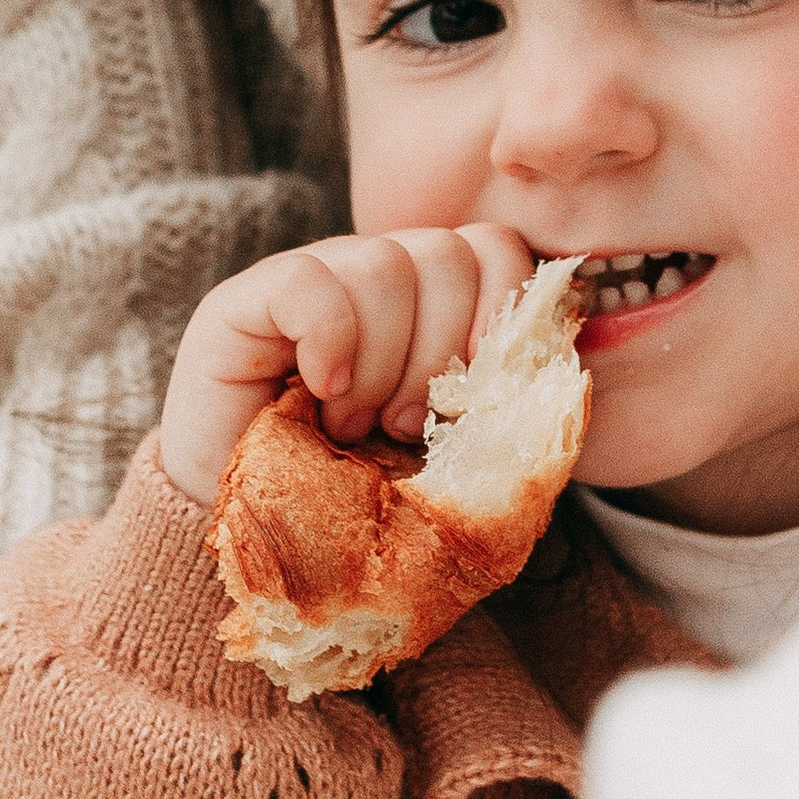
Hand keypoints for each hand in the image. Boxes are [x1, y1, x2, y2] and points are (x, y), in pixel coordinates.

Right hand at [158, 224, 541, 506]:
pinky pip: (309, 282)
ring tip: (351, 423)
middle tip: (403, 424)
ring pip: (384, 266)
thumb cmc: (361, 506)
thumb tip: (556, 376)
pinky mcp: (242, 304)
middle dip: (439, 354)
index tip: (483, 392)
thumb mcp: (453, 461)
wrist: (259, 549)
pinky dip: (330, 343)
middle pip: (447, 252)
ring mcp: (307, 281)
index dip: (503, 312)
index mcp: (429, 303)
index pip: (494, 248)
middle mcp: (371, 277)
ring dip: (381, 364)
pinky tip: (319, 392)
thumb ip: (504, 413)